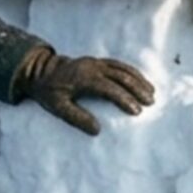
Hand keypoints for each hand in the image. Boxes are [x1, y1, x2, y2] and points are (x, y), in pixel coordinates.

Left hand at [15, 47, 154, 136]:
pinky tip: (141, 82)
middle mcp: (92, 67)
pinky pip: (119, 65)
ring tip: (152, 93)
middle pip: (120, 76)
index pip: (108, 88)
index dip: (124, 99)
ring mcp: (96, 62)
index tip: (136, 111)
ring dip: (139, 80)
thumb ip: (76, 118)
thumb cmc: (49, 92)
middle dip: (137, 89)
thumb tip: (97, 130)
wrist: (41, 71)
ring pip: (122, 68)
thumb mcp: (57, 107)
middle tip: (151, 102)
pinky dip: (132, 72)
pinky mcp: (98, 61)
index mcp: (83, 78)